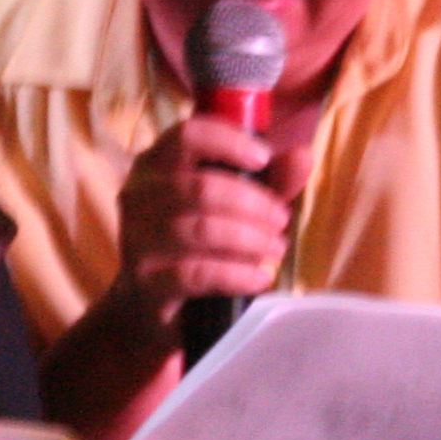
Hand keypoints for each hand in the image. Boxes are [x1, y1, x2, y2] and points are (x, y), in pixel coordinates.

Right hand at [109, 115, 303, 338]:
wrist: (152, 304)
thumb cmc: (198, 242)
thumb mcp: (237, 205)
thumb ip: (270, 180)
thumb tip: (303, 157)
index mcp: (156, 163)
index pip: (187, 135)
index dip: (229, 143)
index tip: (263, 159)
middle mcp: (138, 195)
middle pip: (202, 188)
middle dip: (253, 204)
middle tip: (281, 220)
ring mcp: (137, 240)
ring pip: (202, 230)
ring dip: (251, 239)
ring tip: (275, 248)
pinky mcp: (147, 282)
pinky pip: (199, 273)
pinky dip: (239, 274)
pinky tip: (261, 277)